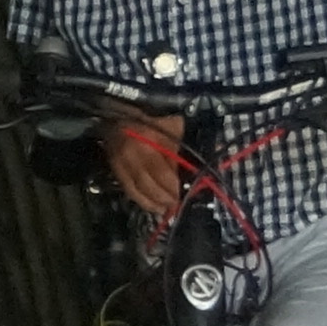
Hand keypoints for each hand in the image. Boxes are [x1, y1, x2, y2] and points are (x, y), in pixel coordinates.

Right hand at [103, 108, 197, 227]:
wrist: (120, 116)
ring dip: (153, 203)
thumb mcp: (174, 127)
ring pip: (138, 190)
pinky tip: (152, 206)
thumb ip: (186, 147)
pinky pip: (128, 190)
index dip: (174, 187)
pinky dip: (141, 201)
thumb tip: (211, 157)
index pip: (164, 171)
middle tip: (177, 206)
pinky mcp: (116, 170)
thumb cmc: (153, 119)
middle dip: (165, 198)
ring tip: (166, 209)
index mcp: (151, 140)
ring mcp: (122, 163)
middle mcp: (134, 154)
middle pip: (150, 184)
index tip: (186, 196)